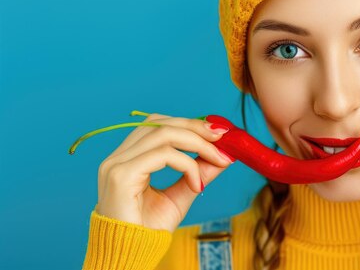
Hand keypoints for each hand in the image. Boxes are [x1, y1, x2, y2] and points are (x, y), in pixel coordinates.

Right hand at [95, 113, 234, 232]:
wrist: (128, 258)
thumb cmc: (149, 229)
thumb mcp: (182, 194)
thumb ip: (198, 171)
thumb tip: (223, 156)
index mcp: (127, 157)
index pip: (158, 125)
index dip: (190, 124)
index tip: (219, 134)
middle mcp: (118, 157)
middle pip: (160, 123)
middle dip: (196, 127)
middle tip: (224, 138)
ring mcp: (116, 164)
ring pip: (163, 134)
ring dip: (198, 143)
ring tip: (219, 159)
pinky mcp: (121, 175)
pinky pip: (163, 155)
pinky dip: (187, 164)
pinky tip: (197, 184)